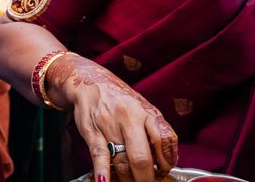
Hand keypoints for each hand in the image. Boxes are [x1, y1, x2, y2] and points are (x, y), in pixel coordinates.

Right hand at [54, 57, 176, 181]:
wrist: (88, 83)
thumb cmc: (119, 99)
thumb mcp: (142, 108)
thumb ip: (154, 131)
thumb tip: (165, 160)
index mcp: (145, 112)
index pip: (163, 140)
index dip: (166, 161)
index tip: (163, 171)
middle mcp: (128, 117)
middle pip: (141, 156)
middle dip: (145, 178)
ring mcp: (108, 124)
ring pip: (121, 161)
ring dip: (128, 178)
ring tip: (130, 180)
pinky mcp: (91, 131)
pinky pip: (99, 154)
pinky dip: (103, 171)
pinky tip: (105, 181)